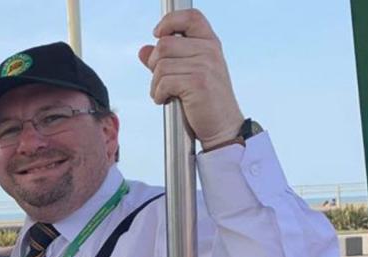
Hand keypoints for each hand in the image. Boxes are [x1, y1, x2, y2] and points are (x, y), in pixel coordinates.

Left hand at [138, 9, 244, 148]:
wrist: (223, 127)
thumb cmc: (205, 102)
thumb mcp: (189, 75)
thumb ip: (167, 60)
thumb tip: (143, 50)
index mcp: (210, 44)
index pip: (190, 17)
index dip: (169, 22)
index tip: (158, 34)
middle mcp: (210, 50)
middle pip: (164, 45)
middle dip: (154, 65)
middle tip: (161, 81)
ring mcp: (205, 65)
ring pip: (161, 65)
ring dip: (155, 84)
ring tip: (165, 94)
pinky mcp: (198, 82)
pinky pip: (163, 82)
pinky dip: (159, 94)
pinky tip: (167, 100)